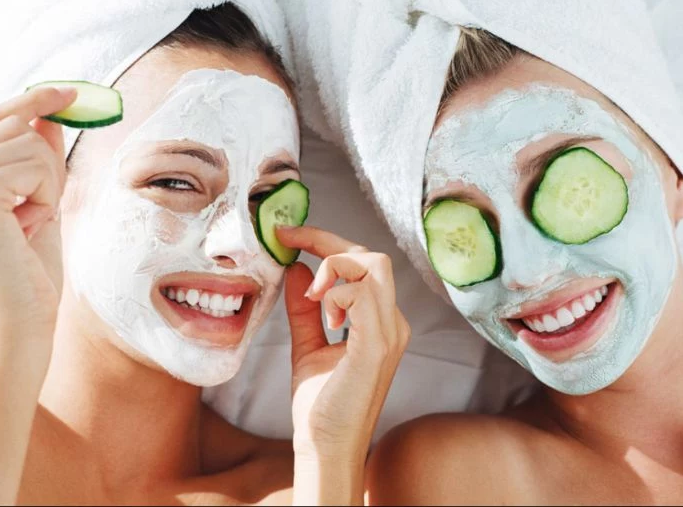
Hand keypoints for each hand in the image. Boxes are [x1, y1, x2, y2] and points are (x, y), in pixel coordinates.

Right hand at [0, 86, 75, 358]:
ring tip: (27, 226)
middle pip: (9, 126)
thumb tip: (45, 120)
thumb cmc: (24, 282)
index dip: (28, 102)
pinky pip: (33, 161)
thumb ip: (35, 166)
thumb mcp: (35, 210)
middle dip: (43, 146)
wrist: (16, 331)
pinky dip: (46, 195)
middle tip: (56, 154)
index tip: (70, 91)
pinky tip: (27, 228)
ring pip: (28, 144)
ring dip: (45, 186)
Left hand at [278, 226, 410, 504]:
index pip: (362, 265)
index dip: (326, 242)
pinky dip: (337, 295)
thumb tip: (296, 270)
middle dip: (328, 242)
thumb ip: (304, 310)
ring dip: (333, 270)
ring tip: (313, 299)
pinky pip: (364, 295)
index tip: (290, 235)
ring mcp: (389, 333)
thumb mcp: (308, 345)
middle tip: (291, 243)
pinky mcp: (377, 346)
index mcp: (379, 321)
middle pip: (371, 256)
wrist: (326, 448)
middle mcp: (392, 322)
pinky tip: (326, 318)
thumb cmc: (321, 405)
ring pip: (372, 266)